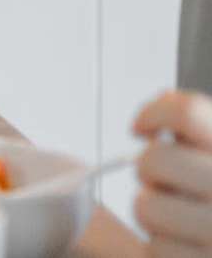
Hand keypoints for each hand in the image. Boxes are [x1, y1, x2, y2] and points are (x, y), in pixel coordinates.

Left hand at [132, 90, 211, 254]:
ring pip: (146, 207)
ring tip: (179, 218)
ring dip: (153, 212)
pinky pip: (156, 249)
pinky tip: (186, 246)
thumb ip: (200, 129)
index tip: (143, 128)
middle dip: (150, 171)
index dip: (153, 114)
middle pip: (154, 160)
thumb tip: (164, 99)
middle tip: (167, 182)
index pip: (187, 114)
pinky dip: (162, 249)